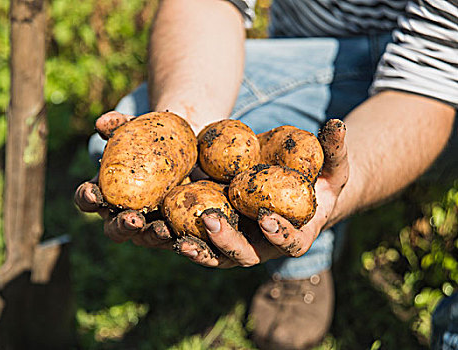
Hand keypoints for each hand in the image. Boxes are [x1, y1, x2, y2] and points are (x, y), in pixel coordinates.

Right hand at [74, 111, 173, 249]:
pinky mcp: (170, 232)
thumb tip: (102, 122)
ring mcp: (145, 227)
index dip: (86, 198)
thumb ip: (120, 125)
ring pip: (143, 239)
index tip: (93, 192)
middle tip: (133, 219)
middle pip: (113, 229)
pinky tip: (187, 234)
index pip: (86, 200)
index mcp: (105, 194)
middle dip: (122, 226)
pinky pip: (172, 240)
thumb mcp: (137, 129)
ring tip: (163, 229)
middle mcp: (121, 215)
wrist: (185, 148)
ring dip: (151, 236)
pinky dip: (179, 238)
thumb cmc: (151, 139)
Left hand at [175, 119, 348, 267]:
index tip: (266, 218)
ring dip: (197, 248)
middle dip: (227, 241)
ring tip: (176, 237)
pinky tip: (162, 224)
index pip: (290, 242)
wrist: (295, 189)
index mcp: (296, 235)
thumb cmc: (318, 178)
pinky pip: (199, 239)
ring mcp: (239, 242)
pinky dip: (182, 235)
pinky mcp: (219, 233)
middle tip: (210, 220)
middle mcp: (264, 246)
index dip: (279, 234)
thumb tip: (338, 123)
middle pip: (244, 255)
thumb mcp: (331, 164)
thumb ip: (334, 149)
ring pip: (215, 254)